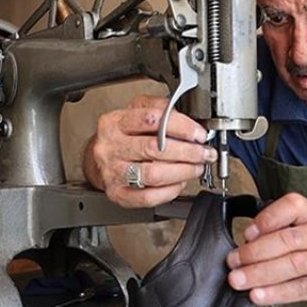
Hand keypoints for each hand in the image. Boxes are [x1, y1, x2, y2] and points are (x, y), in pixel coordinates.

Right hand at [87, 95, 217, 207]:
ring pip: (153, 174)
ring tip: (195, 168)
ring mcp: (112, 172)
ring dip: (182, 172)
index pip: (151, 119)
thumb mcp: (137, 112)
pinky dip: (170, 191)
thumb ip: (161, 109)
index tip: (198, 134)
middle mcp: (110, 147)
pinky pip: (148, 197)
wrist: (102, 157)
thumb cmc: (124, 134)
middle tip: (204, 153)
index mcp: (114, 122)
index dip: (181, 127)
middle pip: (153, 148)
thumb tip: (191, 124)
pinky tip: (179, 183)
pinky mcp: (117, 193)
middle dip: (187, 152)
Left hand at [226, 193, 306, 306]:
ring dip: (261, 273)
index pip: (292, 206)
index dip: (267, 218)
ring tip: (239, 280)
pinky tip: (259, 296)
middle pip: (287, 240)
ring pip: (293, 264)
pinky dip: (277, 293)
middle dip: (255, 252)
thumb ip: (283, 231)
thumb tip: (245, 242)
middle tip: (233, 262)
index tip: (247, 232)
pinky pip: (301, 288)